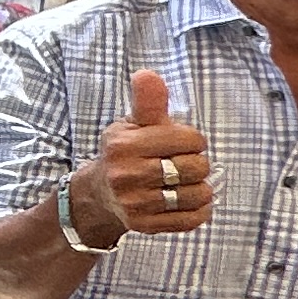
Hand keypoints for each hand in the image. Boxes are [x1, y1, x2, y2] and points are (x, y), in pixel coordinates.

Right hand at [77, 67, 214, 238]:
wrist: (98, 195)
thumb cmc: (124, 152)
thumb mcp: (131, 124)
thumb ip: (147, 101)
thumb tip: (147, 74)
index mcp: (124, 145)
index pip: (189, 140)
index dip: (192, 140)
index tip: (181, 143)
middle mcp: (126, 175)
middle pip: (195, 168)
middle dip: (196, 164)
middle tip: (182, 164)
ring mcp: (135, 203)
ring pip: (197, 195)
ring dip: (199, 189)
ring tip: (186, 183)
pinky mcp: (145, 225)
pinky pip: (192, 219)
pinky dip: (199, 210)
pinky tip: (190, 201)